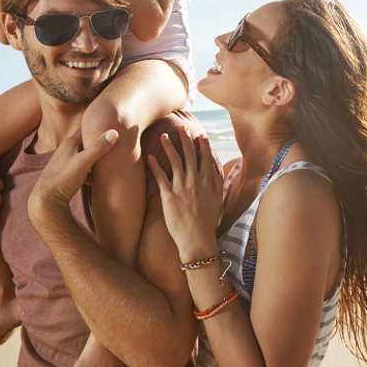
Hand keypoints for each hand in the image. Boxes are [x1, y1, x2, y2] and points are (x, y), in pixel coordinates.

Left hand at [28, 129, 117, 231]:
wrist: (45, 201)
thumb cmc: (63, 179)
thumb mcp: (83, 163)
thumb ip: (98, 148)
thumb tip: (114, 132)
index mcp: (69, 143)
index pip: (90, 134)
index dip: (103, 137)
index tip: (118, 140)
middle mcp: (65, 150)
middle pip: (88, 147)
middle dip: (101, 150)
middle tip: (117, 154)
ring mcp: (65, 163)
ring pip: (85, 160)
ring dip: (96, 164)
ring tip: (110, 167)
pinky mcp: (65, 175)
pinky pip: (81, 172)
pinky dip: (90, 175)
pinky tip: (97, 182)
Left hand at [146, 128, 224, 259]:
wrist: (198, 240)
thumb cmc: (208, 222)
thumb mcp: (218, 201)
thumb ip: (216, 184)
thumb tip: (216, 170)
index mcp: (208, 183)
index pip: (205, 159)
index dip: (202, 146)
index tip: (199, 135)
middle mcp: (195, 182)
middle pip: (190, 155)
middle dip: (185, 139)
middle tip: (181, 127)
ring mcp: (182, 188)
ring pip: (175, 162)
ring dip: (169, 147)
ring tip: (163, 135)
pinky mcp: (169, 197)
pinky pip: (160, 177)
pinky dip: (154, 165)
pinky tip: (149, 156)